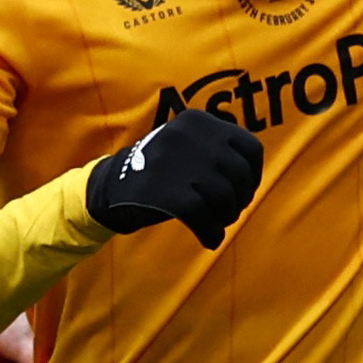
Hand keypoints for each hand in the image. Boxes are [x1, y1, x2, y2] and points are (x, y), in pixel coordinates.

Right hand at [87, 108, 266, 248]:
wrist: (108, 187)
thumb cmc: (157, 171)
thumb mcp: (185, 146)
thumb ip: (215, 150)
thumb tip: (251, 177)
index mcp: (198, 121)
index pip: (250, 147)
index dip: (254, 174)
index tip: (244, 190)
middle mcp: (189, 136)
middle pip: (239, 175)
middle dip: (240, 199)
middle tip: (228, 212)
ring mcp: (178, 164)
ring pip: (225, 197)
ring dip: (226, 217)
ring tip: (217, 224)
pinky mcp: (168, 193)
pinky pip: (205, 218)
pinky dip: (212, 233)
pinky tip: (209, 240)